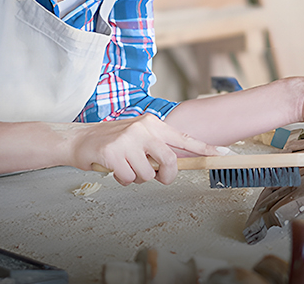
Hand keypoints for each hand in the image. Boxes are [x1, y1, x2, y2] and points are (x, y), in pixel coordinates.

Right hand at [64, 115, 224, 185]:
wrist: (78, 140)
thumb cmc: (110, 141)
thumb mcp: (137, 136)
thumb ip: (156, 146)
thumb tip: (175, 164)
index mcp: (152, 123)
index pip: (184, 138)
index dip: (205, 148)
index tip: (224, 154)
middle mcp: (142, 129)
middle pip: (169, 162)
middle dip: (166, 176)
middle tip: (157, 177)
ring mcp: (127, 140)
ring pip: (147, 175)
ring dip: (137, 178)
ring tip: (124, 167)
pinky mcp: (113, 153)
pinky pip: (128, 179)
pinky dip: (122, 180)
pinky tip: (113, 169)